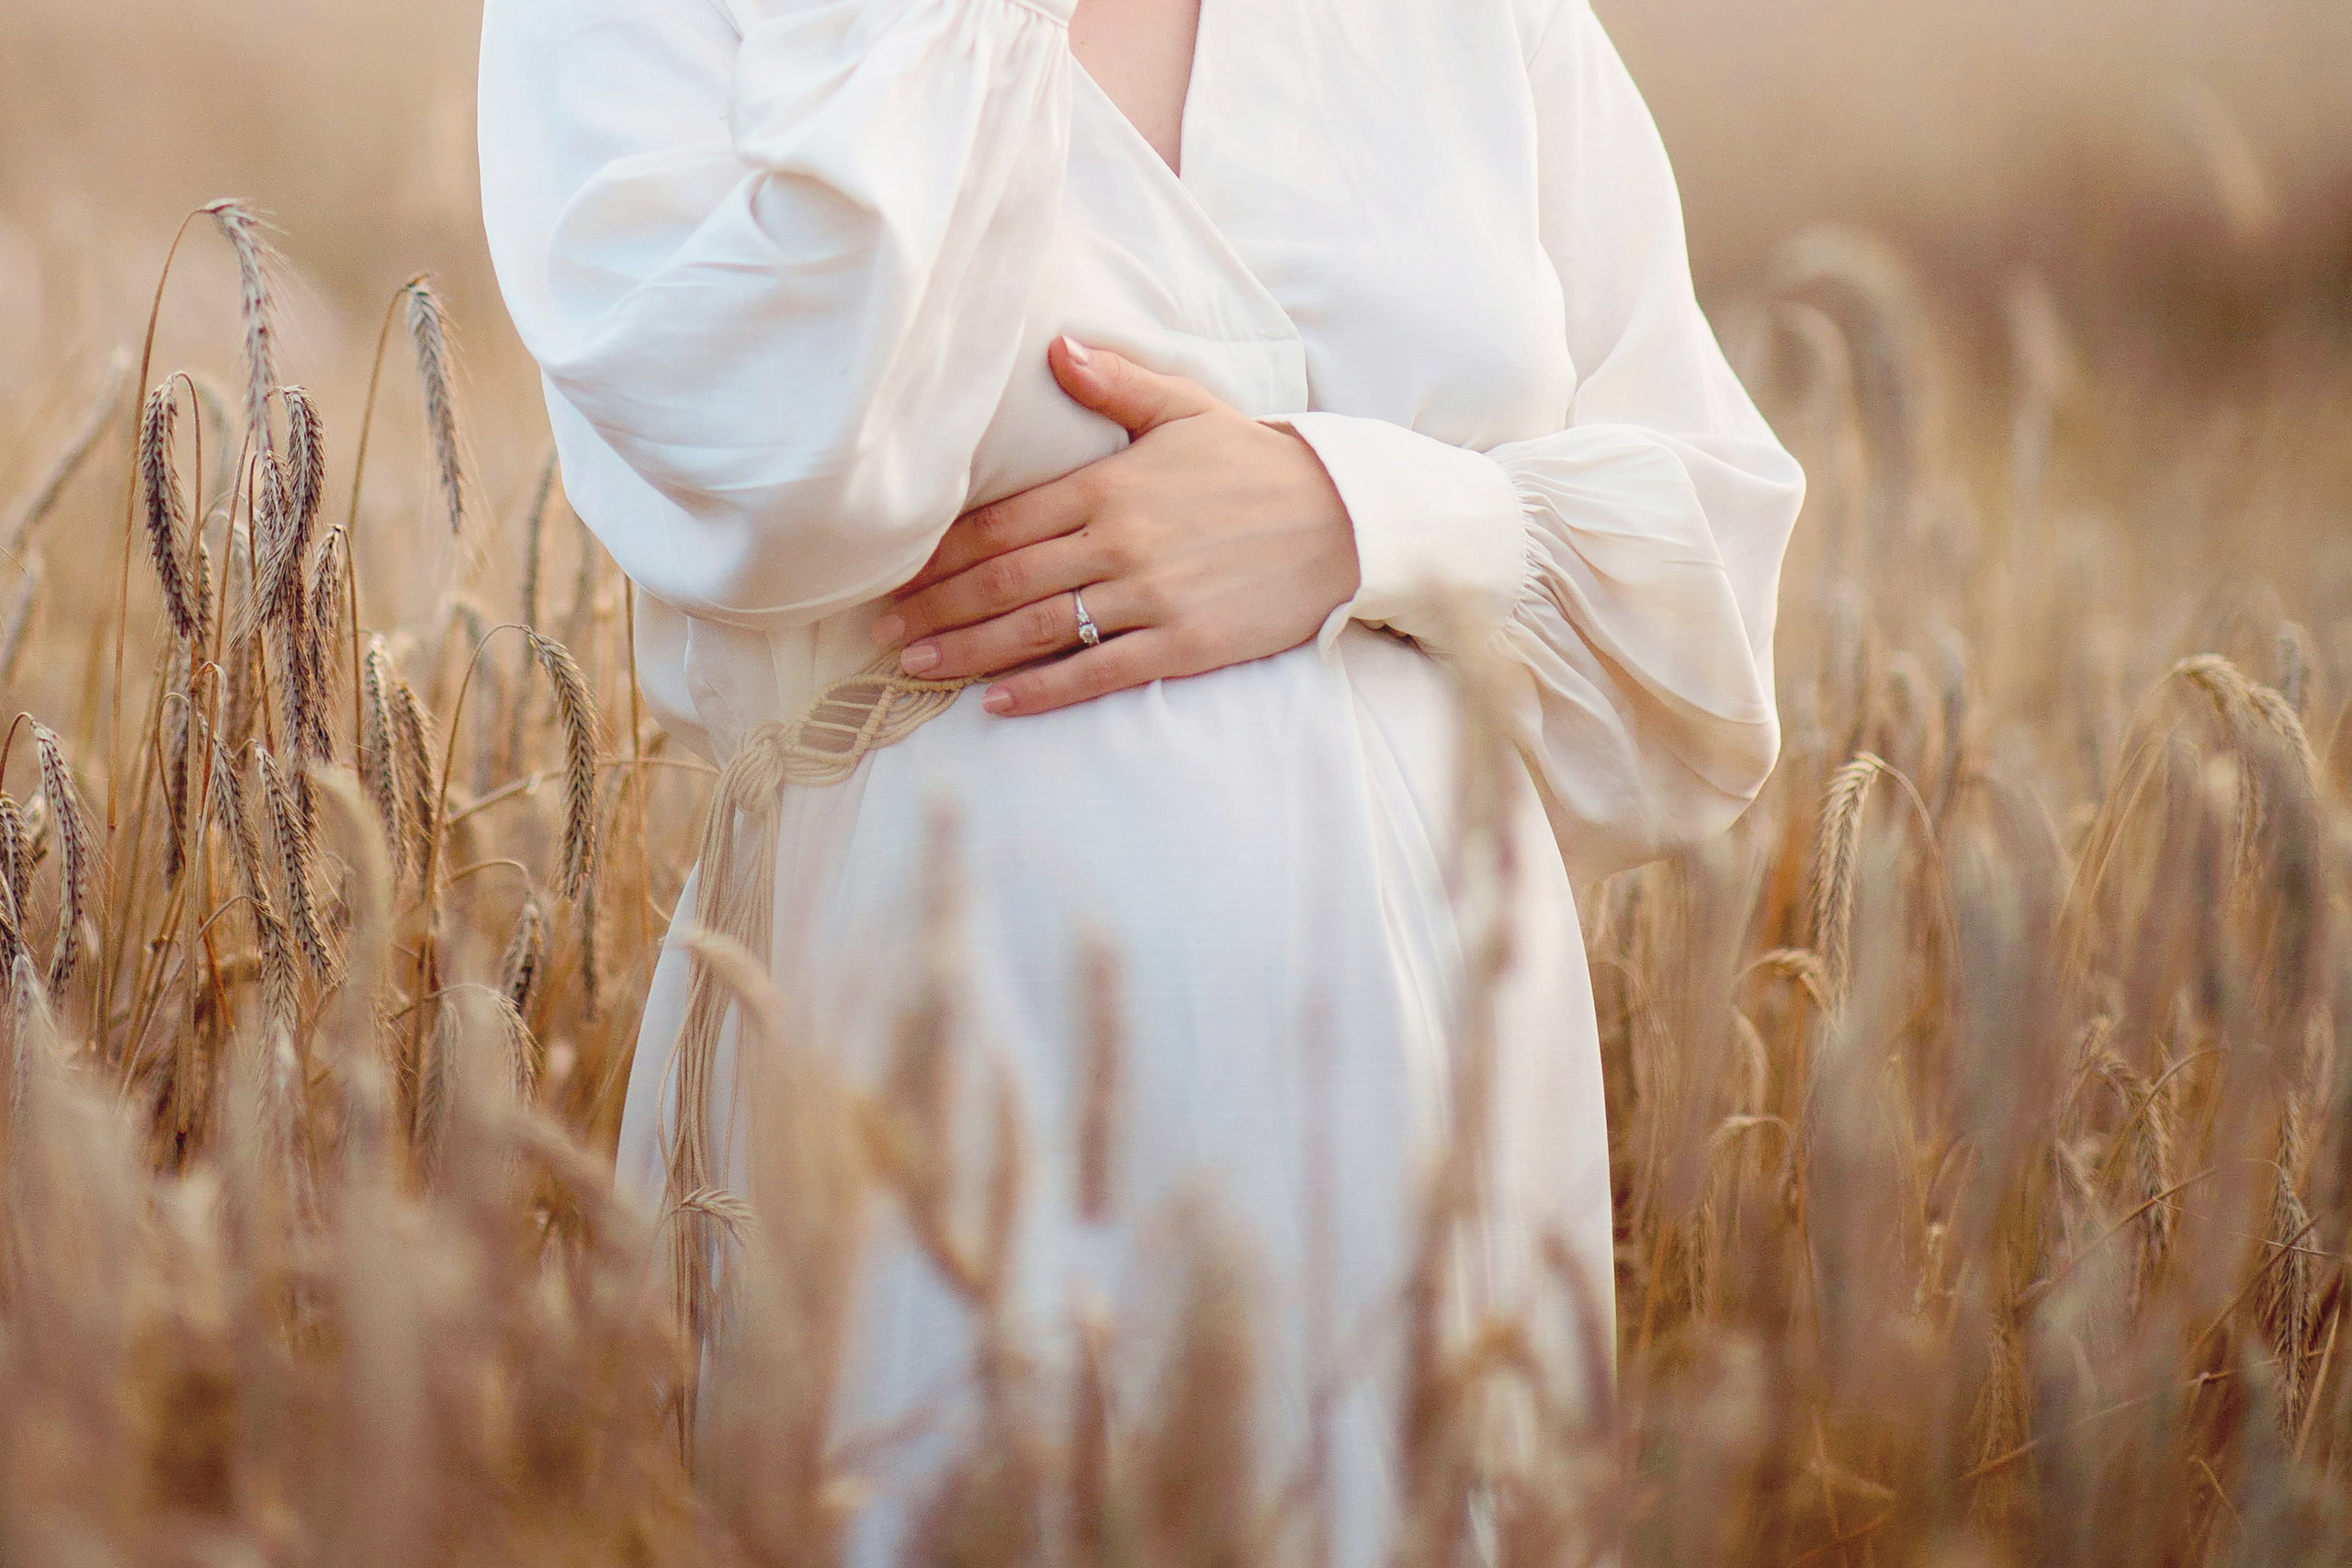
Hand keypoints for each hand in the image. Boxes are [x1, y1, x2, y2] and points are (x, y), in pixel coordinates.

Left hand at [870, 337, 1359, 716]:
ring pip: (1038, 631)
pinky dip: (1040, 691)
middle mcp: (1119, 543)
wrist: (1346, 521)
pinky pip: (1096, 673)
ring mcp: (1150, 598)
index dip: (942, 552)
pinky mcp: (1182, 645)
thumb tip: (1055, 347)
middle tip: (884, 629)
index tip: (896, 571)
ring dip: (968, 650)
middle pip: (1006, 581)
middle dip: (938, 606)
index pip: (1002, 522)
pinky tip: (994, 702)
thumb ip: (1115, 383)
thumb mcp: (1188, 409)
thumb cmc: (1261, 464)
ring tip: (917, 665)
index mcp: (1110, 485)